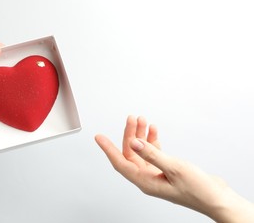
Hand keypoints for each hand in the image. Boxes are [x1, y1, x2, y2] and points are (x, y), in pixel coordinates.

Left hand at [95, 116, 253, 222]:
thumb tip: (133, 143)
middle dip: (130, 134)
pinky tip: (152, 131)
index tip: (99, 137)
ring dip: (141, 135)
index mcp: (145, 181)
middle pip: (131, 153)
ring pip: (142, 151)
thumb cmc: (198, 190)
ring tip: (142, 120)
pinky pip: (153, 153)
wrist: (217, 198)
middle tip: (131, 118)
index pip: (120, 163)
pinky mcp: (165, 170)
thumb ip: (152, 154)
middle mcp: (148, 178)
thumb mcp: (173, 168)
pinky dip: (152, 141)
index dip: (108, 149)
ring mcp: (156, 174)